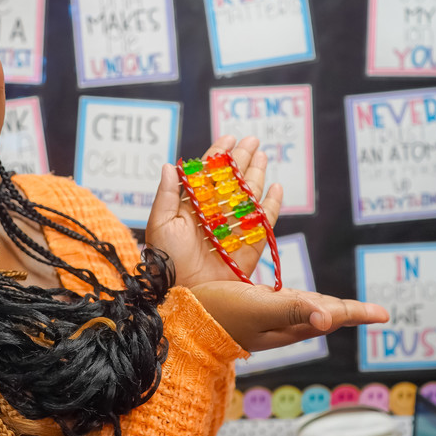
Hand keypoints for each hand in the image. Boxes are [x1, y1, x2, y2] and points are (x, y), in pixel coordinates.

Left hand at [146, 135, 281, 287]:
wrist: (183, 297)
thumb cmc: (165, 264)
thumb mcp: (160, 225)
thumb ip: (167, 195)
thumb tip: (170, 164)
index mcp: (191, 209)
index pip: (207, 176)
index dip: (218, 156)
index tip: (229, 137)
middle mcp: (213, 218)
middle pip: (231, 183)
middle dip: (242, 160)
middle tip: (253, 140)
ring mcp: (232, 232)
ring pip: (248, 198)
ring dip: (256, 176)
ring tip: (263, 156)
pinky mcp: (249, 249)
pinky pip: (263, 223)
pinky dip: (271, 206)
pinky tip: (275, 188)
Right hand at [189, 281, 388, 351]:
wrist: (181, 323)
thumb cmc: (218, 315)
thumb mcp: (258, 309)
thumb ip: (293, 310)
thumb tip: (330, 320)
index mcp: (288, 323)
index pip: (331, 316)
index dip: (357, 313)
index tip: (383, 314)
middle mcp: (281, 322)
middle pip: (323, 314)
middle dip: (347, 311)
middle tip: (372, 312)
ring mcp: (266, 316)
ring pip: (305, 309)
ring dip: (326, 306)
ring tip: (345, 308)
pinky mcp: (251, 307)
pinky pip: (285, 302)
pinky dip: (299, 297)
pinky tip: (297, 296)